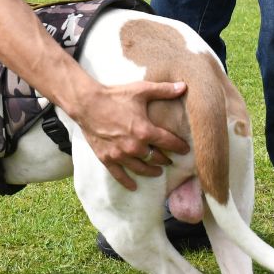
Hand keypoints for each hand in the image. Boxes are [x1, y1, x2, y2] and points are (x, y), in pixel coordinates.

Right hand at [73, 80, 188, 189]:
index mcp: (145, 131)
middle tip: (170, 160)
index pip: (169, 143)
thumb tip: (184, 86)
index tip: (186, 149)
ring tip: (158, 171)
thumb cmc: (115, 95)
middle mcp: (134, 146)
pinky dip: (128, 182)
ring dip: (152, 171)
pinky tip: (134, 187)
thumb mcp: (141, 90)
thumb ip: (164, 90)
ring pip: (141, 169)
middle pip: (156, 158)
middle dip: (166, 160)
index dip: (180, 147)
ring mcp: (120, 154)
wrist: (87, 103)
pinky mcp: (107, 158)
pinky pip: (120, 175)